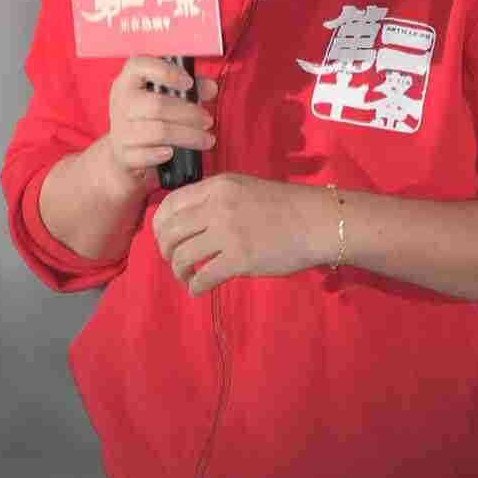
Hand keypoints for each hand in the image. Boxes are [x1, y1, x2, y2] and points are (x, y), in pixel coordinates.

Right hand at [106, 56, 217, 188]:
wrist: (123, 150)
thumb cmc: (147, 118)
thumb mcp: (166, 97)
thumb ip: (190, 89)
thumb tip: (210, 88)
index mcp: (128, 82)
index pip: (139, 66)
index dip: (166, 71)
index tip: (189, 83)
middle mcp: (121, 103)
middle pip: (157, 105)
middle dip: (189, 114)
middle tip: (207, 120)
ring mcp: (120, 129)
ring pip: (157, 132)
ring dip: (187, 135)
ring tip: (205, 139)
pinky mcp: (123, 154)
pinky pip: (143, 155)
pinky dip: (159, 155)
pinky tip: (172, 153)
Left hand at [151, 174, 329, 294]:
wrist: (317, 222)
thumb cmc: (285, 207)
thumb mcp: (244, 189)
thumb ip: (215, 200)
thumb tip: (188, 222)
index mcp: (217, 187)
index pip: (170, 204)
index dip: (160, 226)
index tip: (164, 239)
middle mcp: (216, 207)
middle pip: (170, 232)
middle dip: (165, 251)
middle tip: (174, 262)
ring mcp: (227, 232)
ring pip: (182, 256)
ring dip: (179, 271)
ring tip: (187, 277)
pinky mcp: (240, 259)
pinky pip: (204, 276)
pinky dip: (195, 287)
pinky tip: (199, 290)